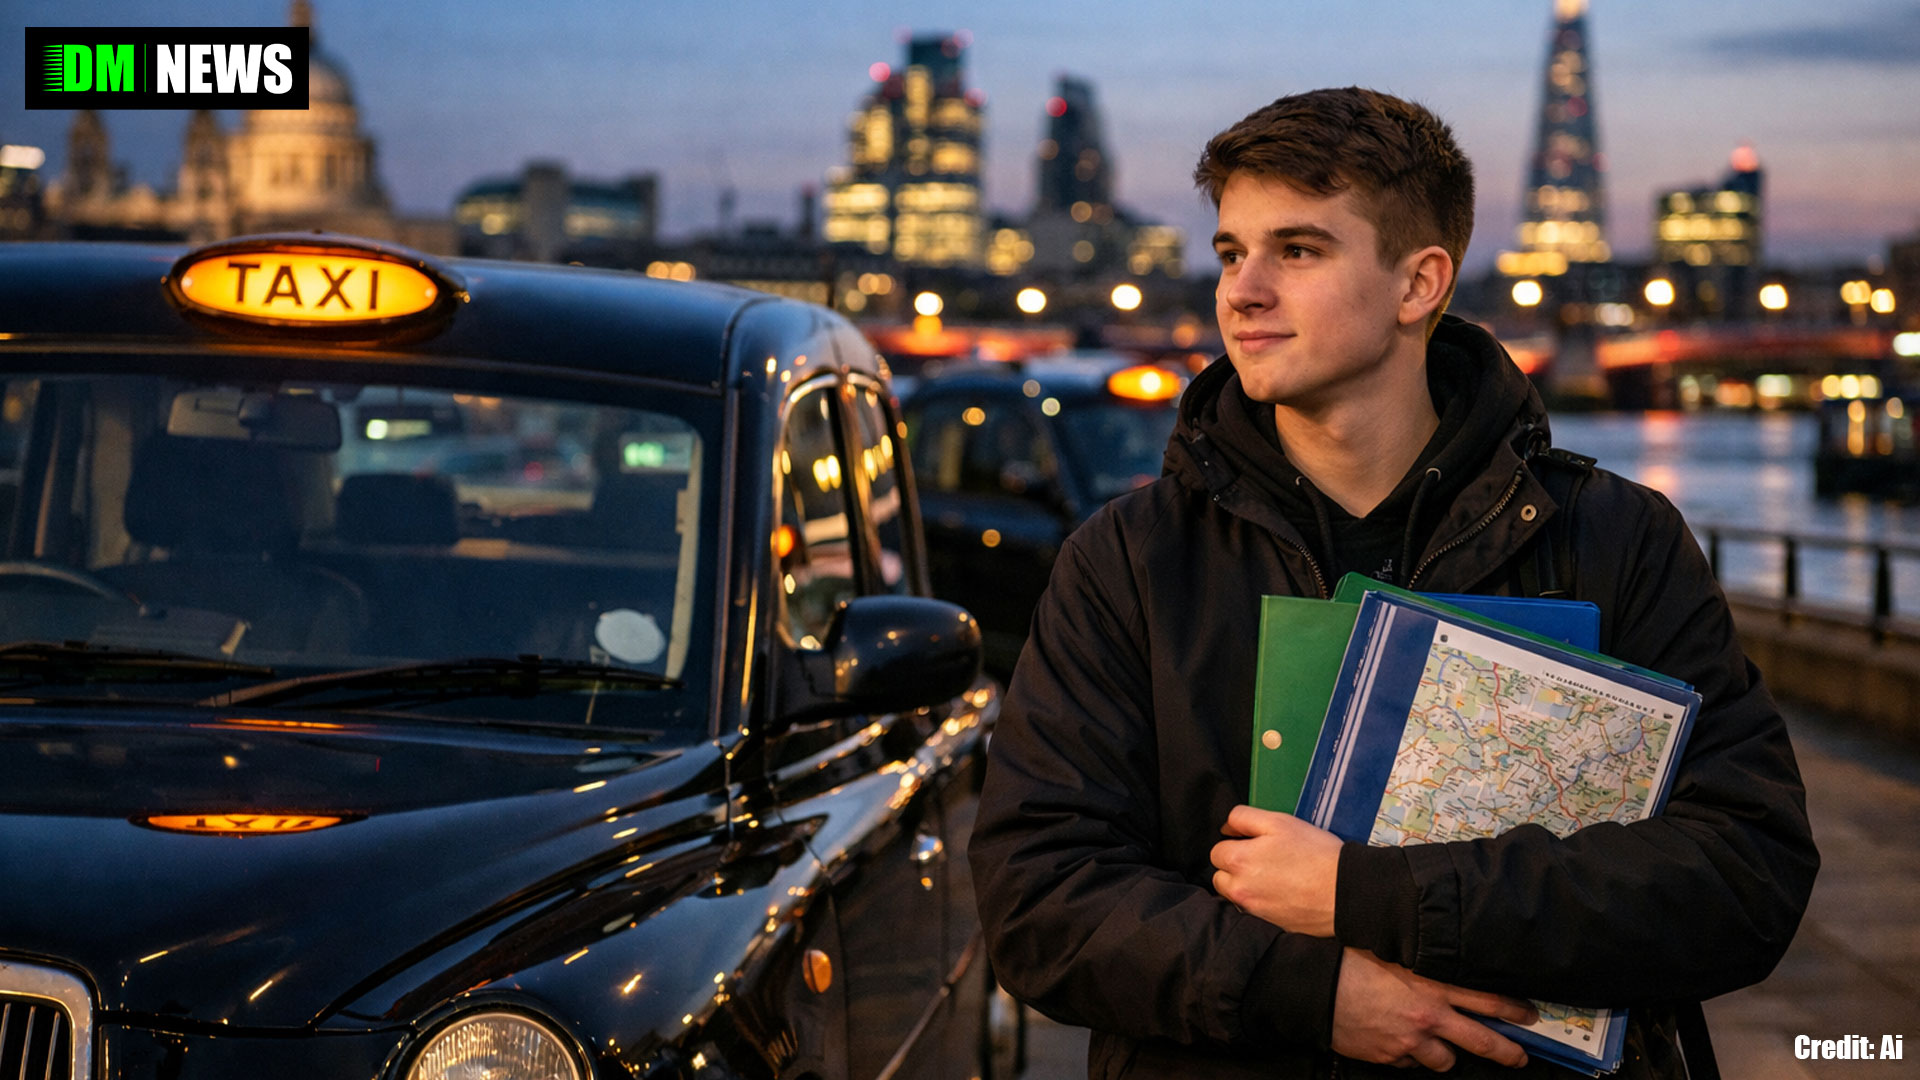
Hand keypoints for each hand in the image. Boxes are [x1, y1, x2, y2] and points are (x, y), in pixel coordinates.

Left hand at [1209, 805, 1341, 936]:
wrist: (1346, 891)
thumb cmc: (1315, 852)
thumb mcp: (1279, 822)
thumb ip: (1244, 819)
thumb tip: (1226, 829)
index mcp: (1238, 861)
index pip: (1217, 851)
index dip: (1235, 843)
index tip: (1254, 843)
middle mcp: (1239, 890)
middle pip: (1221, 877)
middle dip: (1234, 868)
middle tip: (1263, 860)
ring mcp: (1253, 911)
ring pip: (1235, 896)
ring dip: (1245, 887)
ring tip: (1273, 878)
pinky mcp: (1270, 926)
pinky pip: (1254, 912)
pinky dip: (1261, 904)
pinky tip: (1282, 895)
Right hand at [1332, 948, 1536, 1070]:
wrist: (1316, 988)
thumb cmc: (1352, 962)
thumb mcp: (1395, 952)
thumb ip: (1425, 964)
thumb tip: (1447, 965)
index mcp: (1433, 985)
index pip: (1488, 1000)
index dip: (1515, 1010)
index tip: (1529, 1015)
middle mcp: (1428, 1016)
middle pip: (1482, 1041)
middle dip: (1508, 1051)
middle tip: (1521, 1056)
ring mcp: (1410, 1041)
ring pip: (1446, 1061)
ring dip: (1445, 1054)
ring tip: (1437, 1043)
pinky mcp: (1391, 1057)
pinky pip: (1411, 1062)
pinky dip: (1410, 1055)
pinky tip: (1398, 1040)